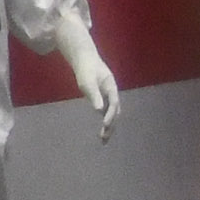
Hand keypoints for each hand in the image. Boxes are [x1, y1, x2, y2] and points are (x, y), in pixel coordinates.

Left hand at [61, 24, 120, 141]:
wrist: (85, 60)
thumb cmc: (86, 70)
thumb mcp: (87, 82)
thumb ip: (94, 95)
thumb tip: (99, 110)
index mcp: (111, 88)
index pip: (114, 104)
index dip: (110, 115)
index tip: (105, 126)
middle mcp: (112, 93)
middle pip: (115, 112)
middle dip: (111, 125)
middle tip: (104, 138)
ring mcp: (108, 96)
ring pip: (112, 113)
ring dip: (109, 125)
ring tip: (104, 139)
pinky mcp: (103, 98)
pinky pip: (107, 112)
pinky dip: (105, 121)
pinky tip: (103, 130)